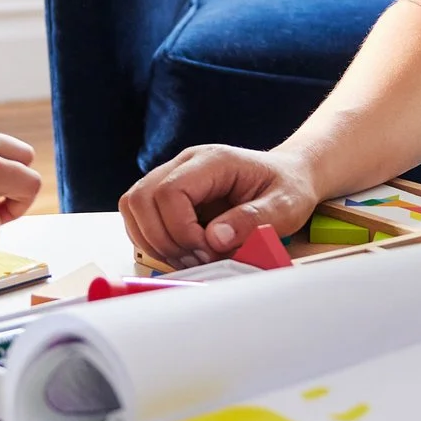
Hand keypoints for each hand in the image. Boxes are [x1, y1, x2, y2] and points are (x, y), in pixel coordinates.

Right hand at [120, 145, 318, 267]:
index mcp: (212, 161)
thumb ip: (253, 220)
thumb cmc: (287, 187)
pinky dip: (152, 240)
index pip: (170, 191)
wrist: (288, 176)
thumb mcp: (285, 205)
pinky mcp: (167, 196)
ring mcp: (172, 177)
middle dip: (163, 239)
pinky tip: (182, 252)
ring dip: (152, 241)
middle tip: (197, 258)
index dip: (181, 229)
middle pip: (141, 198)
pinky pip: (139, 216)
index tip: (208, 251)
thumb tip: (215, 238)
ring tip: (189, 257)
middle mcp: (185, 164)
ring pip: (132, 206)